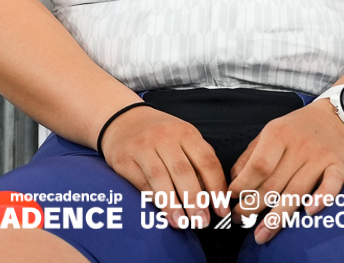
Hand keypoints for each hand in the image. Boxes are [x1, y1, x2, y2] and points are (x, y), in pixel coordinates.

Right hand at [99, 104, 226, 226]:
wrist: (122, 120)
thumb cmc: (159, 135)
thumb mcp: (183, 138)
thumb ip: (198, 160)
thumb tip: (213, 194)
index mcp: (185, 132)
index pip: (206, 161)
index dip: (216, 187)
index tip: (221, 210)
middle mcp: (164, 137)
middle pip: (183, 171)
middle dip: (194, 200)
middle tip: (202, 221)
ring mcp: (143, 147)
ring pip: (160, 178)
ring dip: (172, 204)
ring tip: (181, 223)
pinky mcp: (124, 159)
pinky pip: (141, 182)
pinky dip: (153, 199)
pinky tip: (161, 211)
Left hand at [227, 99, 343, 242]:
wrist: (338, 117)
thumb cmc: (300, 127)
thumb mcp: (271, 131)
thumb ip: (251, 154)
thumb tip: (235, 178)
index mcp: (278, 134)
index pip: (258, 166)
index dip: (243, 186)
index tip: (231, 199)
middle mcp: (299, 146)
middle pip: (274, 184)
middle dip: (253, 206)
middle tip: (241, 220)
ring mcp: (320, 157)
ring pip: (296, 192)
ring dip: (277, 217)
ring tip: (262, 233)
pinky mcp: (340, 166)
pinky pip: (331, 185)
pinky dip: (321, 199)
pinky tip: (309, 212)